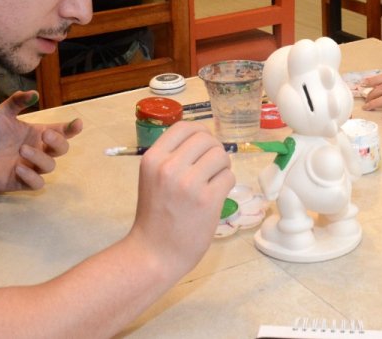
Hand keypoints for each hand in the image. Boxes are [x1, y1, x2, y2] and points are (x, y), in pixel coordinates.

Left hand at [0, 89, 82, 192]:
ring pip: (50, 166)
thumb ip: (18, 101)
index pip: (61, 132)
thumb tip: (34, 94)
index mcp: (36, 134)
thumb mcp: (2, 112)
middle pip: (61, 149)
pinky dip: (31, 176)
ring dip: (39, 157)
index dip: (71, 128)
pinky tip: (18, 168)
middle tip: (45, 134)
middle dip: (58, 141)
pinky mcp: (20, 182)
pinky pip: (37, 184)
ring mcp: (30, 167)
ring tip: (22, 149)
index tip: (77, 123)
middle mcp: (37, 150)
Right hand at [128, 122, 233, 277]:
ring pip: (220, 156)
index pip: (184, 127)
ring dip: (222, 167)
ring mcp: (189, 183)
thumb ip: (172, 157)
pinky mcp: (207, 200)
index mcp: (153, 158)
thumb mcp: (153, 177)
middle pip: (206, 139)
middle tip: (211, 168)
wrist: (154, 253)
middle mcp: (169, 167)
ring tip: (213, 182)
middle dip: (214, 150)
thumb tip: (204, 138)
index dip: (200, 133)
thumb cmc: (155, 215)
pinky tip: (215, 196)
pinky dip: (226, 184)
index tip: (203, 146)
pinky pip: (228, 177)